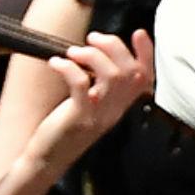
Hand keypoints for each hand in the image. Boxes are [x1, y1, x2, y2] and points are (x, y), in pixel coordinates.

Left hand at [37, 31, 154, 166]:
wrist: (48, 160)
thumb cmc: (66, 129)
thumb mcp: (92, 108)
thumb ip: (102, 86)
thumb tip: (99, 54)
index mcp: (121, 106)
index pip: (145, 78)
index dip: (147, 53)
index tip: (138, 33)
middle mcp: (115, 110)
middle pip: (130, 71)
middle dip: (113, 46)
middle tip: (92, 38)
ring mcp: (98, 114)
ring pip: (112, 76)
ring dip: (92, 55)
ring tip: (74, 52)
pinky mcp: (79, 118)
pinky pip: (80, 84)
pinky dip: (68, 67)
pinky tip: (56, 63)